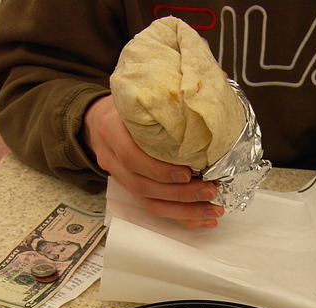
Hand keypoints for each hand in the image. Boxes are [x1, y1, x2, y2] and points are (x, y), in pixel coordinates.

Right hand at [81, 95, 223, 228]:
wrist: (98, 118)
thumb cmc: (128, 103)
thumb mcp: (143, 90)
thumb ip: (175, 87)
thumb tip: (217, 81)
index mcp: (113, 129)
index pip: (132, 157)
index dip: (160, 169)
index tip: (188, 172)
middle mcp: (113, 158)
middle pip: (144, 186)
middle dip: (180, 195)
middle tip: (211, 190)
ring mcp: (120, 177)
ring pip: (149, 203)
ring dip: (184, 211)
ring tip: (213, 209)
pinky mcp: (131, 189)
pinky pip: (154, 209)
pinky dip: (181, 217)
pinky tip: (204, 218)